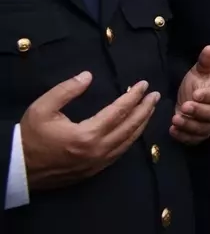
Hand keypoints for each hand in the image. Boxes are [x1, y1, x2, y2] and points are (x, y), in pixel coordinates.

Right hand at [21, 73, 159, 190]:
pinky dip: (131, 139)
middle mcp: (98, 150)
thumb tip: (88, 76)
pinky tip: (135, 130)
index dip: (134, 97)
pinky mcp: (94, 171)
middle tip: (155, 96)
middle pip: (130, 127)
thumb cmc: (30, 137)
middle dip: (145, 109)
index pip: (119, 111)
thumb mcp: (43, 108)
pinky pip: (120, 153)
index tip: (144, 84)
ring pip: (128, 142)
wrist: (18, 169)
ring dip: (142, 124)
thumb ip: (67, 90)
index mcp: (87, 135)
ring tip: (150, 110)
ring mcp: (98, 163)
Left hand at [171, 46, 209, 144]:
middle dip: (197, 112)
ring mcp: (209, 126)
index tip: (195, 93)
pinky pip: (193, 139)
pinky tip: (172, 130)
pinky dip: (183, 136)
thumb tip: (209, 47)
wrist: (189, 101)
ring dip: (188, 125)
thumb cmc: (196, 85)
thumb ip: (205, 62)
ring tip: (175, 119)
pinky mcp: (199, 136)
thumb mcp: (199, 73)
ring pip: (201, 129)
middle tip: (184, 106)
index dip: (207, 96)